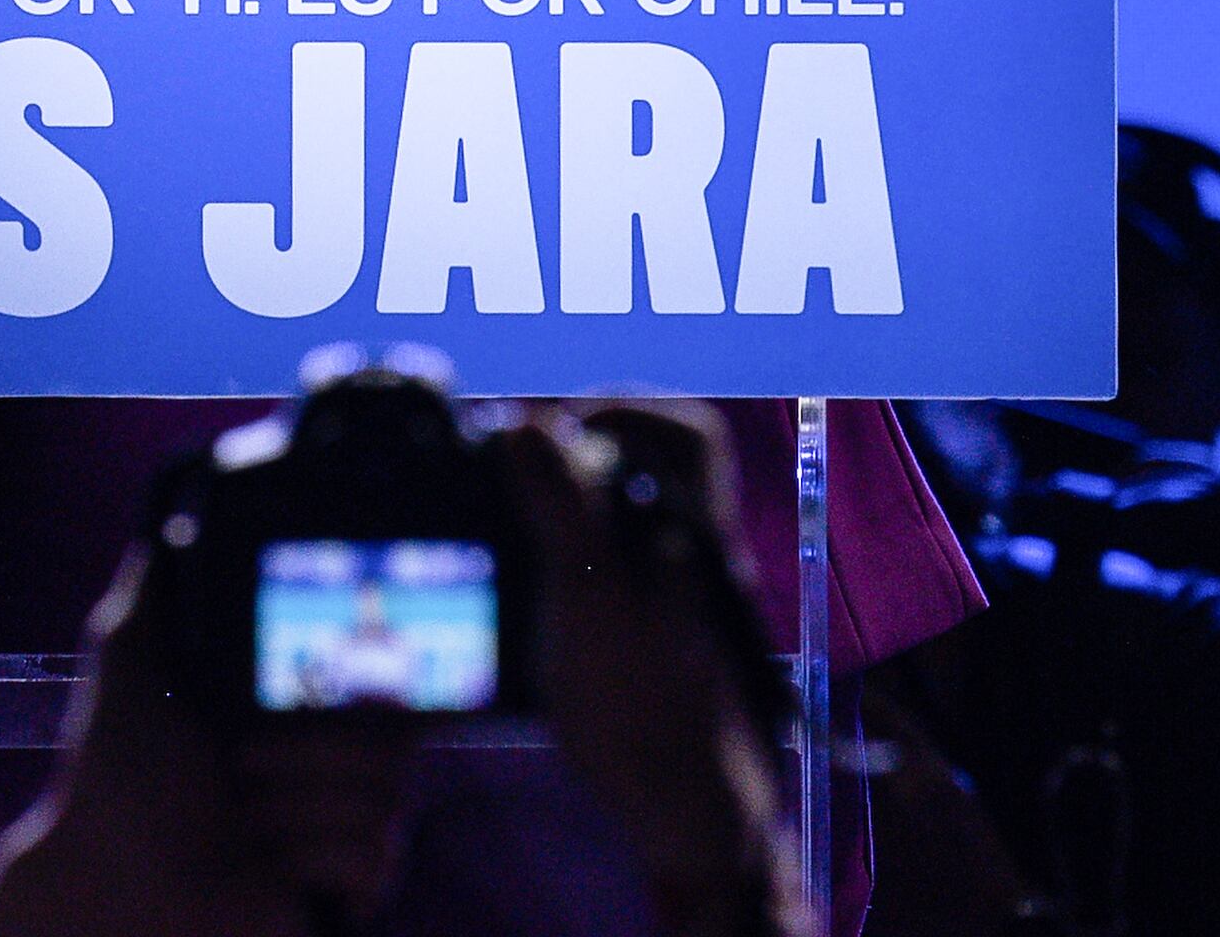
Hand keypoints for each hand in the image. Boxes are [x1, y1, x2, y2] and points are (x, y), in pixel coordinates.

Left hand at [0, 545, 423, 936]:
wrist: (110, 882)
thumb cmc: (115, 780)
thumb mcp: (131, 657)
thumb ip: (157, 580)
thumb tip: (171, 511)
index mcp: (295, 705)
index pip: (381, 670)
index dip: (367, 672)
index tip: (333, 674)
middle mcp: (327, 760)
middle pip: (392, 733)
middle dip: (310, 745)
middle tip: (242, 757)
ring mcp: (342, 825)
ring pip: (383, 793)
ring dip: (296, 803)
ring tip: (242, 811)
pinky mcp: (347, 887)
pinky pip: (374, 856)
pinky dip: (311, 856)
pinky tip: (265, 859)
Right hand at [499, 404, 809, 936]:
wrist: (683, 811)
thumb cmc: (641, 707)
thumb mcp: (587, 597)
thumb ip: (563, 506)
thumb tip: (530, 422)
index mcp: (696, 528)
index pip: (687, 432)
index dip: (623, 409)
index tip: (555, 425)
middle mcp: (698, 552)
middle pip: (656, 467)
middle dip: (589, 452)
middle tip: (527, 465)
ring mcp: (680, 595)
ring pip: (635, 518)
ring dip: (579, 505)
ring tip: (521, 519)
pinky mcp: (658, 635)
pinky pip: (620, 567)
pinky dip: (579, 556)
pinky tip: (537, 580)